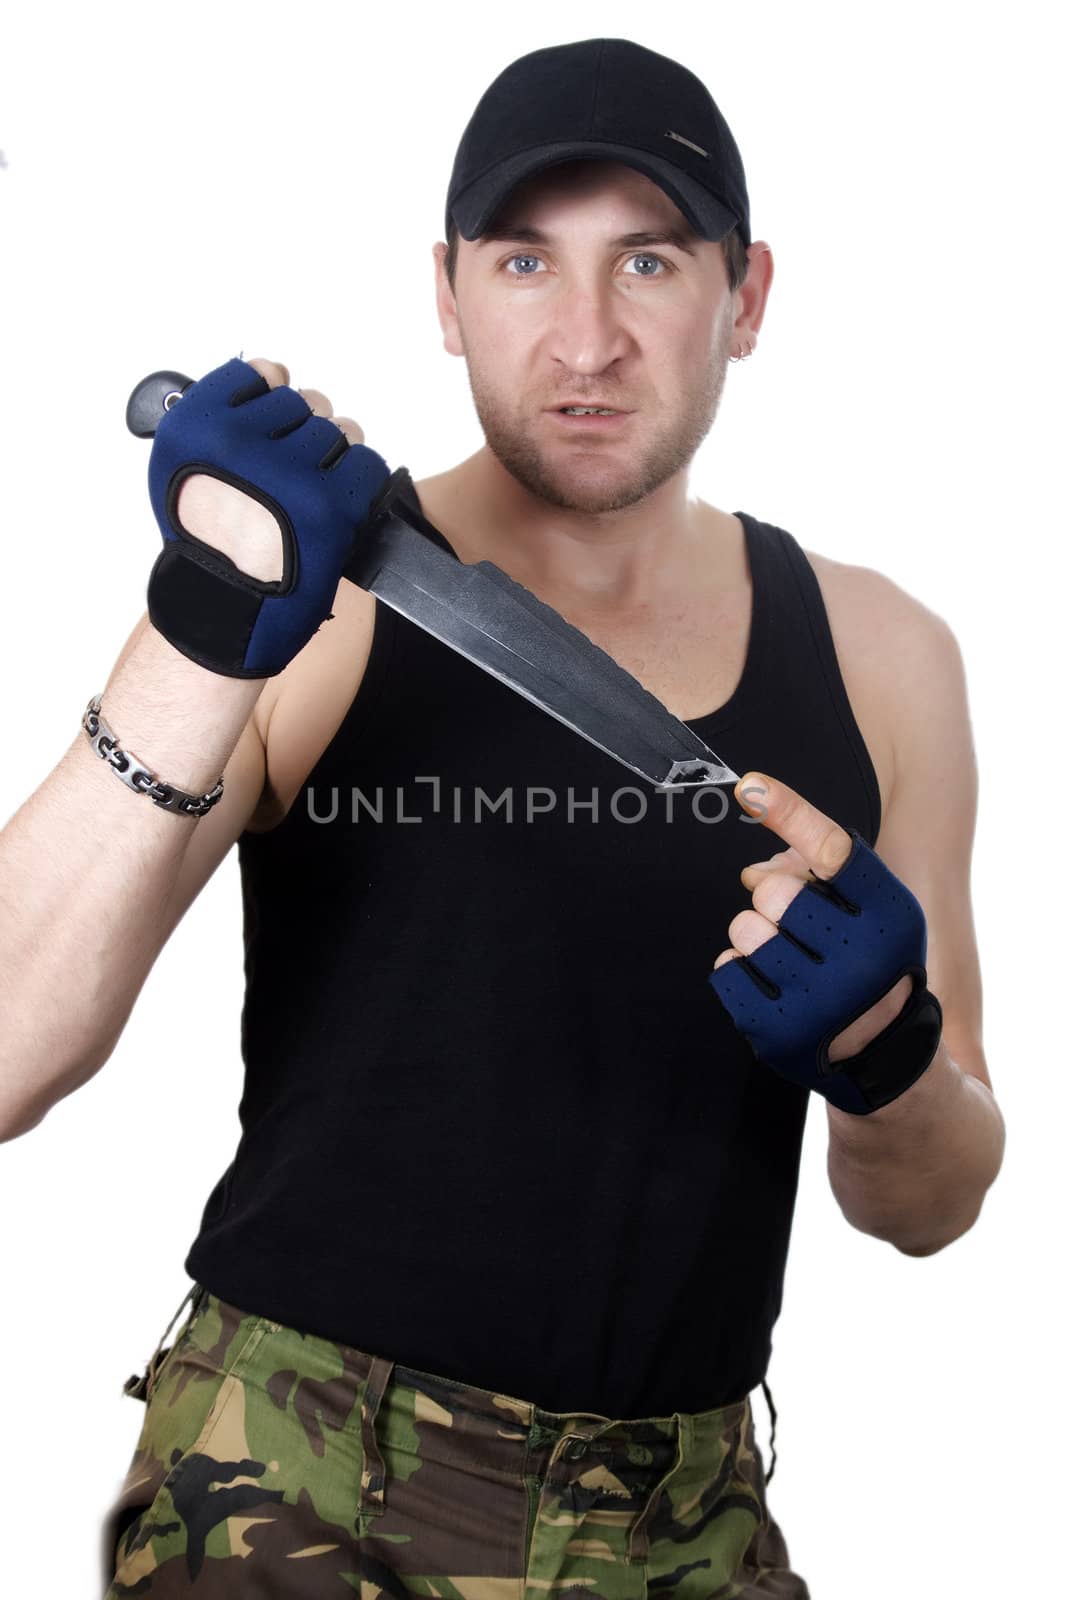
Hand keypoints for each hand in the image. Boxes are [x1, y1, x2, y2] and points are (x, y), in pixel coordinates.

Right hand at [145, 354, 390, 678]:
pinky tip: (334, 510)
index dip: (271, 399)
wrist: (226, 611)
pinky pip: (366, 466)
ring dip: (334, 460)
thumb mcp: (184, 471)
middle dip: (304, 436)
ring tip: (309, 499)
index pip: (258, 373)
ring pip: (341, 431)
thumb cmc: (208, 548)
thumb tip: (273, 373)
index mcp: (196, 426)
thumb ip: (220, 419)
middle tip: (289, 480)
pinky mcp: (329, 504)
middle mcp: (240, 441)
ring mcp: (289, 471)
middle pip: (304, 402)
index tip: (269, 428)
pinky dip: (358, 485)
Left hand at [707, 771, 942, 1113]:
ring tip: (785, 957)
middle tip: (795, 923)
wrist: (882, 1053)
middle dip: (774, 900)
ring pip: (744, 931)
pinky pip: (725, 970)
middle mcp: (863, 960)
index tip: (748, 785)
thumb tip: (754, 872)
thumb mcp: (870, 908)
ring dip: (754, 935)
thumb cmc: (868, 958)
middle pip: (776, 893)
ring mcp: (821, 1003)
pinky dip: (737, 969)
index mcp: (891, 916)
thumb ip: (818, 869)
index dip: (789, 811)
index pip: (833, 850)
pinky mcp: (780, 1035)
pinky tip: (769, 983)